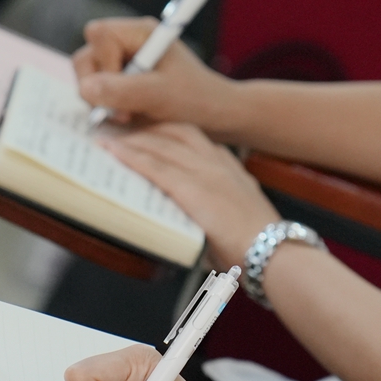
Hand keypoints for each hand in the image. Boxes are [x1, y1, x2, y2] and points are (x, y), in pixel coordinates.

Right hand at [75, 18, 241, 132]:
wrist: (216, 117)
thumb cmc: (196, 100)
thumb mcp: (160, 95)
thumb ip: (122, 90)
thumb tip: (85, 88)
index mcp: (141, 32)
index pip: (99, 35)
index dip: (105, 64)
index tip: (127, 89)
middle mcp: (129, 43)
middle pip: (87, 56)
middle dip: (97, 87)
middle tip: (123, 112)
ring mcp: (123, 62)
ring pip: (88, 76)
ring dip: (101, 100)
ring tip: (128, 116)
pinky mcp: (121, 81)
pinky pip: (97, 91)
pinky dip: (106, 107)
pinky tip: (128, 117)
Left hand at [102, 123, 280, 266]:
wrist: (275, 255)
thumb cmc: (259, 248)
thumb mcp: (237, 219)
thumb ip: (214, 212)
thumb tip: (192, 226)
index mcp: (229, 168)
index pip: (192, 136)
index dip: (164, 128)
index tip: (143, 126)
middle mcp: (217, 163)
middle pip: (173, 132)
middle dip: (143, 126)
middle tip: (116, 125)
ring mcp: (206, 173)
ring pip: (160, 145)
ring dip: (129, 138)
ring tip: (104, 136)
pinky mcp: (194, 189)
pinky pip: (155, 167)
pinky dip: (131, 156)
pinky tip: (112, 152)